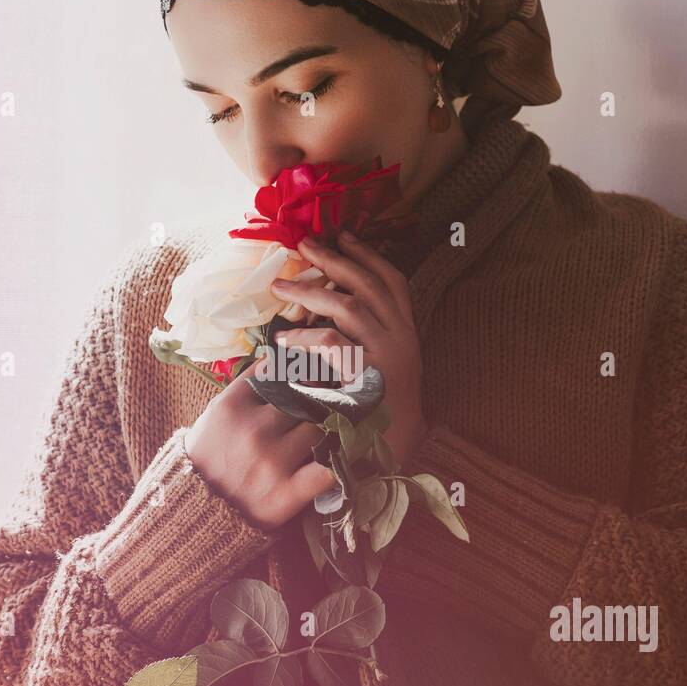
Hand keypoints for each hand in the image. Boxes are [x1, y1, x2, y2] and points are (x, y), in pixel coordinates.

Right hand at [183, 354, 337, 532]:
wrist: (198, 509)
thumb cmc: (210, 456)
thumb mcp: (217, 413)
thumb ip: (247, 385)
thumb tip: (283, 358)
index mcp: (233, 406)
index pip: (279, 372)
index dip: (298, 372)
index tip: (308, 376)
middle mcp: (253, 431)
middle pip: (305, 399)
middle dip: (317, 399)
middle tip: (328, 403)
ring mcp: (271, 462)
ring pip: (320, 429)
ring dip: (329, 429)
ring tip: (332, 431)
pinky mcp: (285, 494)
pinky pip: (326, 470)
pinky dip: (336, 464)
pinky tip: (336, 460)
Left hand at [269, 230, 428, 471]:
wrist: (394, 450)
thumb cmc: (378, 405)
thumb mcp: (378, 361)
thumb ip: (362, 332)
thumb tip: (328, 297)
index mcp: (406, 330)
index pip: (392, 280)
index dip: (368, 254)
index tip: (343, 235)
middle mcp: (402, 337)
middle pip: (369, 284)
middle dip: (335, 260)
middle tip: (303, 245)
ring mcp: (388, 355)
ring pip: (349, 306)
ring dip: (311, 292)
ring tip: (280, 288)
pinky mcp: (368, 377)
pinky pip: (333, 344)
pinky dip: (305, 338)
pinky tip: (284, 339)